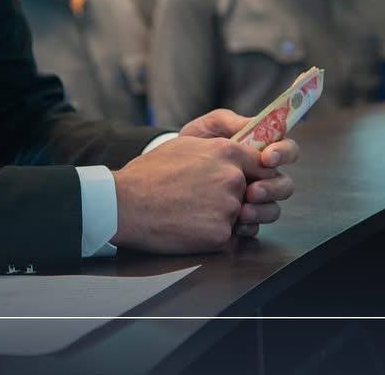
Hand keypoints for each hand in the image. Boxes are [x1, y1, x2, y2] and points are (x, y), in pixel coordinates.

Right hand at [111, 135, 260, 252]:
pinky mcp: (220, 235)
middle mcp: (233, 178)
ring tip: (192, 214)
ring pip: (238, 216)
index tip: (243, 182)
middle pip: (249, 192)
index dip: (251, 175)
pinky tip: (188, 228)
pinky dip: (210, 237)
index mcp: (226, 152)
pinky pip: (226, 238)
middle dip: (232, 198)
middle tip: (203, 201)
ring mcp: (229, 207)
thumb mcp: (184, 145)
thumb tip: (229, 153)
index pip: (260, 164)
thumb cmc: (147, 174)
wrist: (125, 203)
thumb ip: (215, 148)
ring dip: (221, 218)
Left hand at [180, 108, 298, 237]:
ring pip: (273, 208)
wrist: (167, 172)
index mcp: (260, 152)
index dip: (283, 153)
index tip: (266, 158)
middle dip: (272, 188)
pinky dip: (249, 226)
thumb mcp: (208, 128)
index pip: (286, 150)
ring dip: (262, 210)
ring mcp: (254, 199)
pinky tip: (237, 224)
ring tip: (243, 210)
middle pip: (285, 184)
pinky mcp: (242, 218)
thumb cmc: (193, 146)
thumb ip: (229, 122)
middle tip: (252, 191)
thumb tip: (254, 125)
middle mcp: (262, 177)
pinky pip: (256, 226)